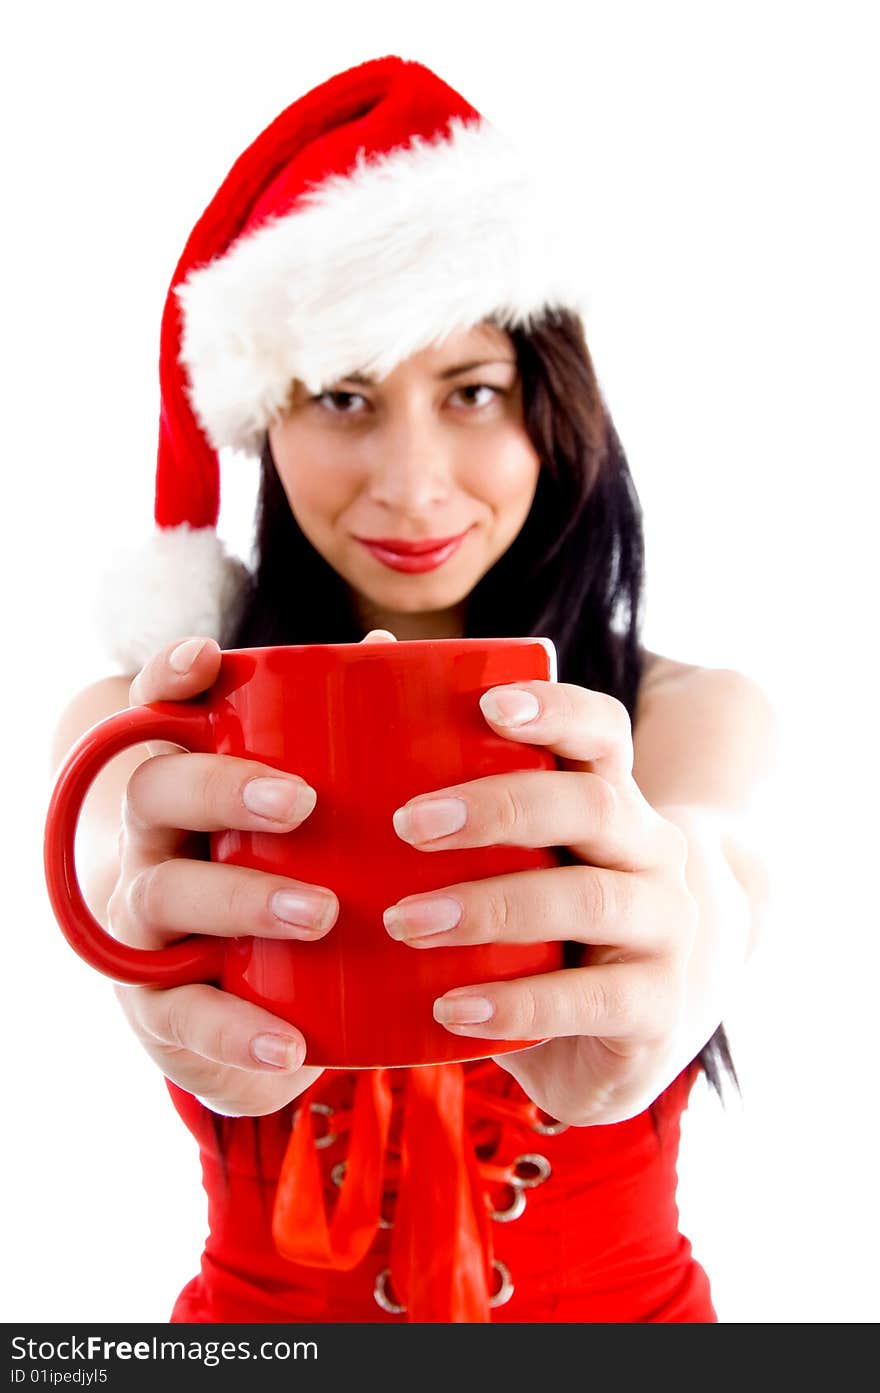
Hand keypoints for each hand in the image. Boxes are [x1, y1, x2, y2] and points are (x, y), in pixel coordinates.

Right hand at [110, 628, 396, 1116]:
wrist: (224, 997)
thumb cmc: (274, 878)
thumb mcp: (293, 819)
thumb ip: (333, 744)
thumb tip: (384, 651)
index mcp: (186, 782)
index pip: (158, 714)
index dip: (170, 681)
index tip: (208, 659)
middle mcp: (152, 841)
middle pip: (156, 791)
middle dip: (221, 789)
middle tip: (299, 801)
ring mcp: (147, 924)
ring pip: (163, 895)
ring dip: (240, 899)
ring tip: (320, 913)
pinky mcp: (161, 1006)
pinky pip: (182, 1017)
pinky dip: (233, 1033)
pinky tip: (290, 1046)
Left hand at [382, 680, 698, 1125]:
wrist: (628, 1028)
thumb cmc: (539, 918)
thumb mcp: (513, 853)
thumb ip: (453, 775)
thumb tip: (371, 645)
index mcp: (611, 798)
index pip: (603, 731)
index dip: (555, 710)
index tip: (489, 705)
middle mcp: (651, 851)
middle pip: (591, 805)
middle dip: (499, 808)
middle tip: (408, 825)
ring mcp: (663, 928)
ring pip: (589, 899)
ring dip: (491, 906)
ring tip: (405, 922)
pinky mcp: (657, 1007)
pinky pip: (592, 999)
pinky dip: (518, 1003)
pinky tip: (451, 1008)